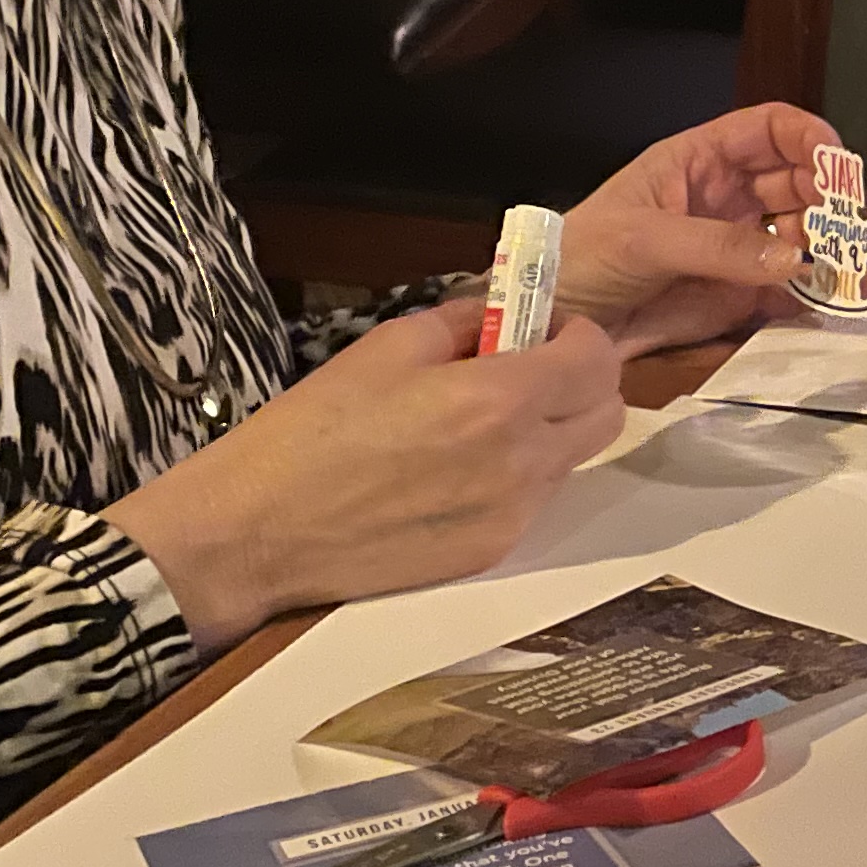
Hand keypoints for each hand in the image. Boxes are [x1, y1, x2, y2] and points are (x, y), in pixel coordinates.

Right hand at [108, 311, 626, 653]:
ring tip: (480, 420)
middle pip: (607, 415)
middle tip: (531, 367)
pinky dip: (517, 474)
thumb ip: (463, 322)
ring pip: (572, 459)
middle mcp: (521, 463)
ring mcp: (511, 516)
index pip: (597, 360)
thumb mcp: (386, 347)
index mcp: (497, 400)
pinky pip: (534, 502)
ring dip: (550, 428)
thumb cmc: (311, 431)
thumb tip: (504, 313)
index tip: (545, 327)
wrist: (259, 533)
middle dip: (583, 381)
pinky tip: (456, 467)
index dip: (578, 334)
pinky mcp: (490, 553)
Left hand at [561, 102, 845, 354]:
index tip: (837, 166)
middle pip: (797, 181)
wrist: (549, 324)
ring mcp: (736, 249)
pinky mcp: (738, 297)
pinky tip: (843, 296)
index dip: (808, 137)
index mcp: (698, 161)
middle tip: (841, 229)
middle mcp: (726, 198)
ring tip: (842, 267)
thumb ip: (715, 246)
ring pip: (802, 234)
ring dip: (829, 245)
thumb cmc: (582, 258)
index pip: (768, 130)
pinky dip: (819, 291)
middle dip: (826, 198)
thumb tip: (792, 257)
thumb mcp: (641, 239)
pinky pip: (788, 289)